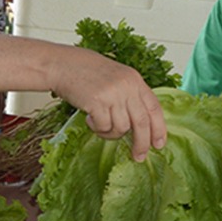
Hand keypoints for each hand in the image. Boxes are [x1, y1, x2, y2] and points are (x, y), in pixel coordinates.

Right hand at [51, 47, 165, 160]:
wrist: (62, 64)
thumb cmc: (86, 72)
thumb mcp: (116, 78)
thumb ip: (130, 96)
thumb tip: (139, 125)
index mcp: (134, 80)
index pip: (154, 108)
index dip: (159, 128)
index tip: (159, 144)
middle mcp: (127, 86)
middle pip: (142, 123)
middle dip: (141, 143)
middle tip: (139, 156)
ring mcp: (113, 94)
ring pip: (121, 128)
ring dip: (111, 133)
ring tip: (100, 125)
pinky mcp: (97, 102)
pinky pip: (104, 127)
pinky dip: (97, 128)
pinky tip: (90, 118)